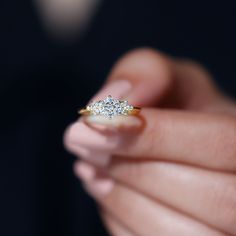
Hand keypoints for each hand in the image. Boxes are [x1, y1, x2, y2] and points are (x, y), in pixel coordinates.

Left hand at [64, 49, 235, 235]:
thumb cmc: (180, 109)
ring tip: (90, 167)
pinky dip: (119, 217)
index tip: (97, 122)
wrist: (185, 144)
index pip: (219, 144)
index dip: (156, 135)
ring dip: (122, 198)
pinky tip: (103, 187)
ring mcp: (223, 227)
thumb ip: (149, 72)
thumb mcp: (171, 80)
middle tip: (83, 143)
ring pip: (179, 233)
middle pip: (205, 196)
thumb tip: (113, 101)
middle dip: (133, 169)